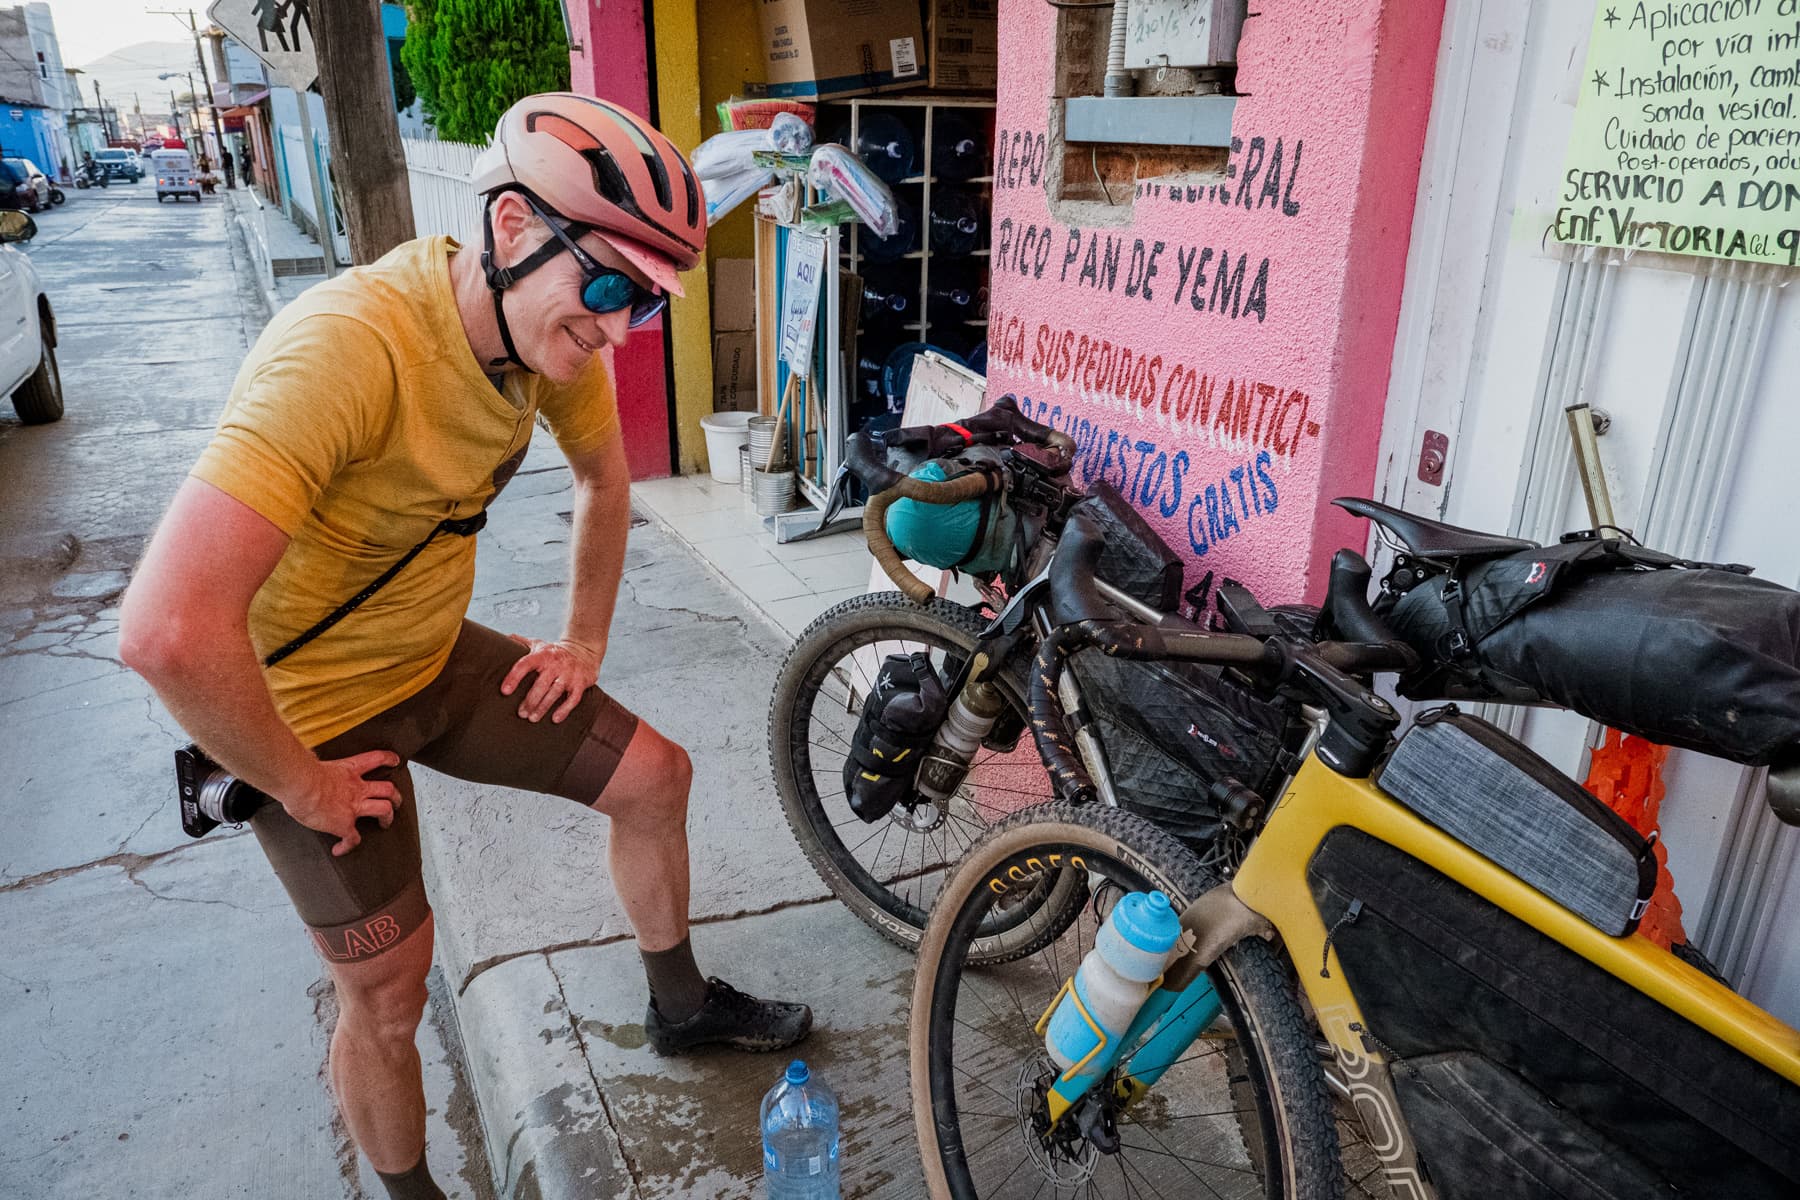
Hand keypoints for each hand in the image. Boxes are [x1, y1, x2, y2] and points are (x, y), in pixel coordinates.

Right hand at [284, 750, 403, 857]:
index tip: (395, 760)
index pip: (375, 758)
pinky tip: (340, 849)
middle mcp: (357, 788)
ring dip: (388, 817)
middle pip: (387, 789)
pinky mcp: (345, 825)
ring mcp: (354, 807)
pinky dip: (348, 846)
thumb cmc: (301, 774)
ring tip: (385, 824)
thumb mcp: (314, 766)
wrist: (301, 785)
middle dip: (395, 796)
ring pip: (384, 810)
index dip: (388, 759)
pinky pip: (353, 839)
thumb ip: (317, 771)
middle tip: (396, 802)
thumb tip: (306, 772)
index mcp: (349, 769)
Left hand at [502, 635, 601, 723]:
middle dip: (530, 701)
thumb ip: (521, 642)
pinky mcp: (580, 683)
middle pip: (540, 684)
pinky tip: (555, 719)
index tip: (505, 691)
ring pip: (555, 693)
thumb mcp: (539, 644)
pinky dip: (564, 710)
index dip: (513, 678)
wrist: (584, 651)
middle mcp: (556, 664)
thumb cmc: (554, 652)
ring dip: (543, 707)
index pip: (525, 665)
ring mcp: (569, 674)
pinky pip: (573, 699)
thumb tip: (504, 638)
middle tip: (521, 713)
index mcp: (543, 655)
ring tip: (532, 718)